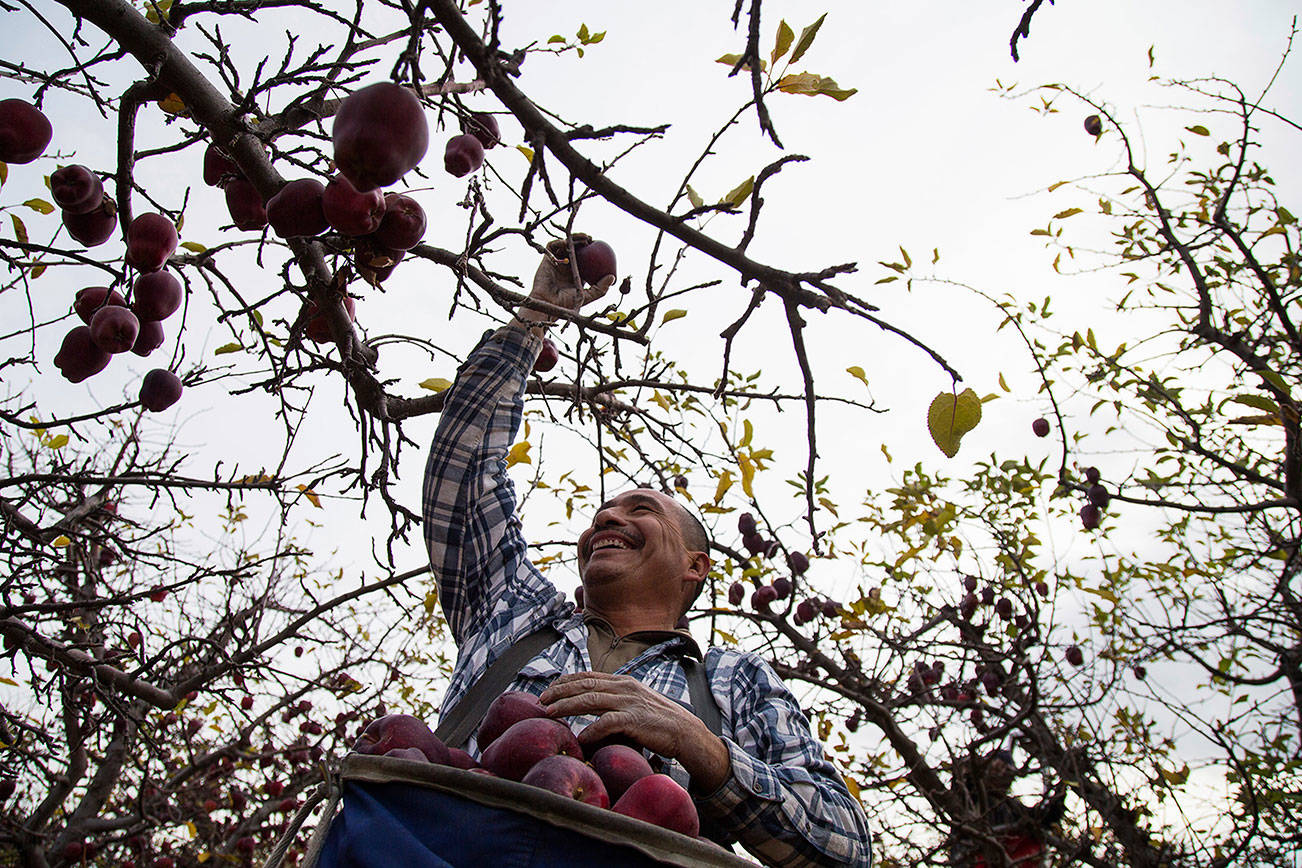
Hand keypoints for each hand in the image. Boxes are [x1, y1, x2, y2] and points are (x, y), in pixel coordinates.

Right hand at [515, 237, 613, 326]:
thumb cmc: (567, 304)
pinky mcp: (547, 259)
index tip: (601, 247)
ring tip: (584, 238)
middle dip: (583, 240)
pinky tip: (568, 242)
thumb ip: (600, 289)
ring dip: (574, 238)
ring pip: (566, 244)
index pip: (586, 257)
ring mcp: (557, 261)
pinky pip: (553, 246)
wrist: (548, 304)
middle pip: (576, 248)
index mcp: (577, 272)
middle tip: (591, 239)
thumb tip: (612, 277)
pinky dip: (560, 241)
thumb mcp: (587, 296)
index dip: (593, 250)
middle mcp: (568, 265)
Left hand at [541, 671, 729, 791]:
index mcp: (623, 682)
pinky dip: (591, 730)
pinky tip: (581, 737)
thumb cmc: (658, 721)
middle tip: (541, 700)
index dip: (565, 682)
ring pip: (590, 700)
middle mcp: (624, 687)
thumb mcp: (635, 703)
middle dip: (559, 691)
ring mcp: (629, 702)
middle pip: (584, 685)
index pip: (588, 676)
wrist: (685, 731)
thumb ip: (614, 702)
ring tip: (550, 713)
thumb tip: (590, 708)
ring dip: (567, 706)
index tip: (549, 689)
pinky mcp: (635, 720)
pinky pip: (607, 723)